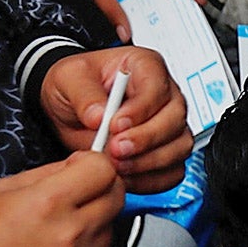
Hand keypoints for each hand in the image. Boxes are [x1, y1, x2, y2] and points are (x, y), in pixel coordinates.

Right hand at [0, 152, 123, 246]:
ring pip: (110, 228)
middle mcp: (71, 233)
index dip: (94, 163)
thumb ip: (45, 173)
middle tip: (77, 195)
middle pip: (116, 196)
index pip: (102, 169)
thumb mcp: (0, 191)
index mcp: (47, 203)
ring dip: (93, 223)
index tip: (83, 168)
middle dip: (101, 189)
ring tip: (55, 232)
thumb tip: (76, 165)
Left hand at [41, 46, 190, 192]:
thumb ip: (84, 95)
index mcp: (146, 67)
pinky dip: (151, 179)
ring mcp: (170, 127)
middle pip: (175, 121)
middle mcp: (165, 96)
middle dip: (146, 140)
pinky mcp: (167, 153)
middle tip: (116, 149)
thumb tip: (99, 116)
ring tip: (117, 164)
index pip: (158, 88)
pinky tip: (127, 176)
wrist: (69, 110)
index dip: (140, 110)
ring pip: (179, 148)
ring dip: (148, 162)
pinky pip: (173, 172)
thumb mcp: (68, 77)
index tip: (115, 125)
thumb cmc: (76, 85)